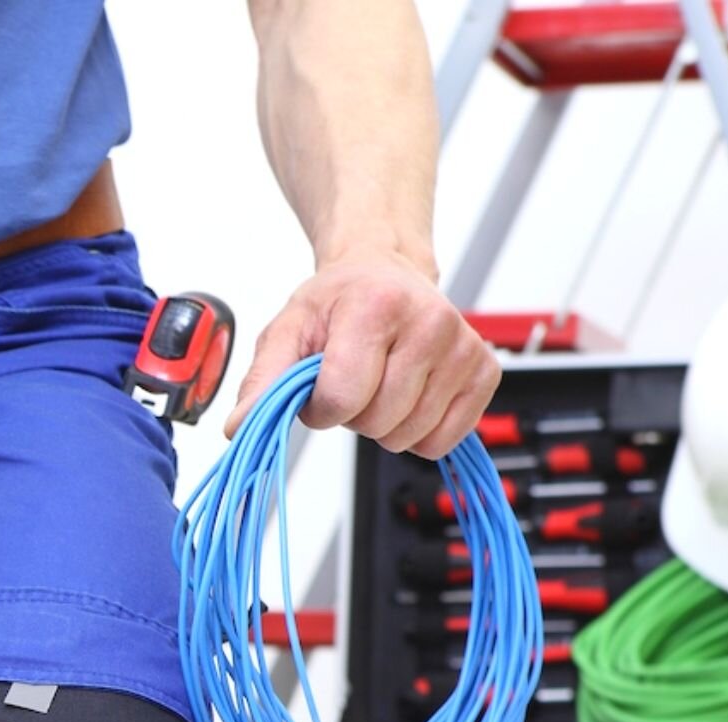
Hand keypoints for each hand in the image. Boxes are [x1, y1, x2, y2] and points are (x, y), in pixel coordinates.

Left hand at [227, 252, 498, 459]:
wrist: (384, 273)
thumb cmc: (340, 301)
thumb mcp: (289, 329)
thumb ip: (264, 380)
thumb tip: (241, 426)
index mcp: (376, 306)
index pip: (343, 398)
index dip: (321, 408)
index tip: (319, 387)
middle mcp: (430, 321)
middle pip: (378, 422)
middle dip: (354, 415)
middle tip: (354, 379)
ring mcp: (463, 348)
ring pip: (410, 436)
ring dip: (386, 424)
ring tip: (381, 382)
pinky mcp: (485, 373)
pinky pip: (444, 441)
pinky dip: (420, 432)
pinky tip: (411, 395)